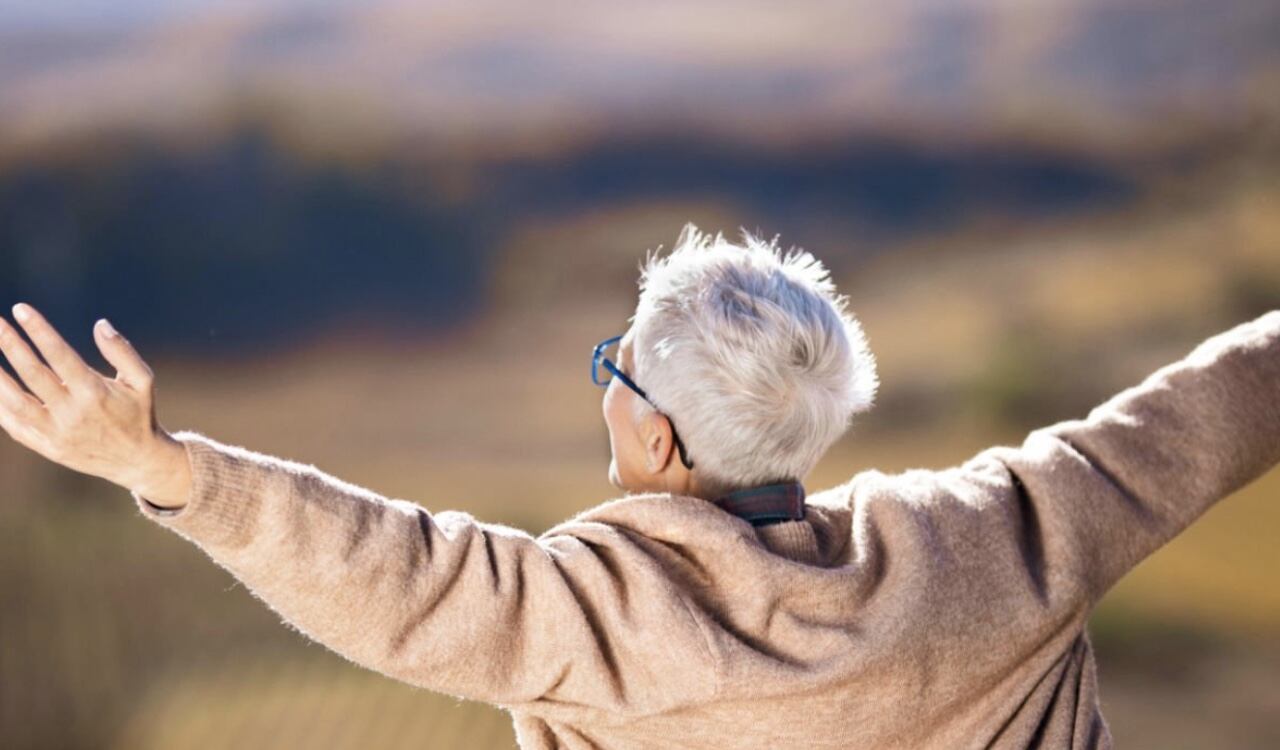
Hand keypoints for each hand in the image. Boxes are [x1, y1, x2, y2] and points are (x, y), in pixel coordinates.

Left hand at [0, 302, 187, 502]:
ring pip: (14, 402)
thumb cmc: (138, 413)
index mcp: (95, 393)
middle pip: (33, 374)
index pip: (60, 355)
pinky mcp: (47, 447)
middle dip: (10, 345)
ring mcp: (56, 433)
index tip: (21, 309)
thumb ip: (122, 351)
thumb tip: (100, 324)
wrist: (137, 461)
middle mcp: (72, 413)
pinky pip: (13, 425)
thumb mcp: (142, 380)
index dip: (39, 330)